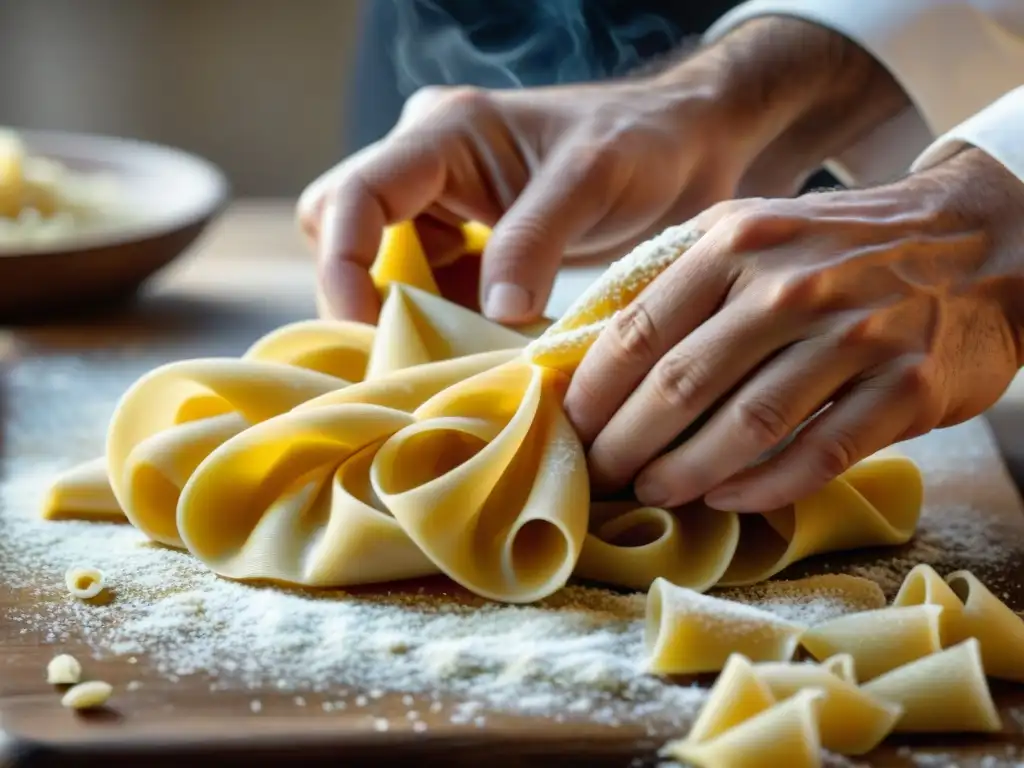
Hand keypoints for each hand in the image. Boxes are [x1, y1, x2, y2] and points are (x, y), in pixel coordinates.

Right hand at [298, 81, 743, 324]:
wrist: (688, 149)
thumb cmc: (644, 144)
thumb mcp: (592, 180)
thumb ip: (535, 240)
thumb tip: (492, 317)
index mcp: (444, 133)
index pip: (353, 197)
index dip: (343, 265)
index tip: (365, 330)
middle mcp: (430, 166)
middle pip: (346, 232)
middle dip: (361, 295)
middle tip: (399, 355)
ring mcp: (448, 207)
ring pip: (387, 269)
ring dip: (404, 317)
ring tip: (441, 367)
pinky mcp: (472, 245)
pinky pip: (431, 290)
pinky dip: (441, 326)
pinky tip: (470, 357)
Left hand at [564, 148, 1023, 511]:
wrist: (976, 242)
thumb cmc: (835, 249)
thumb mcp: (751, 232)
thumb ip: (675, 278)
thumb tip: (583, 346)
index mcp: (737, 242)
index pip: (639, 331)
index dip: (594, 395)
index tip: (569, 432)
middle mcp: (792, 285)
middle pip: (680, 386)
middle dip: (626, 445)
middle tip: (601, 477)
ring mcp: (854, 335)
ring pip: (744, 427)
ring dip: (684, 473)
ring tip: (652, 492)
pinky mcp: (905, 387)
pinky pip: (815, 455)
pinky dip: (762, 487)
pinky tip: (726, 499)